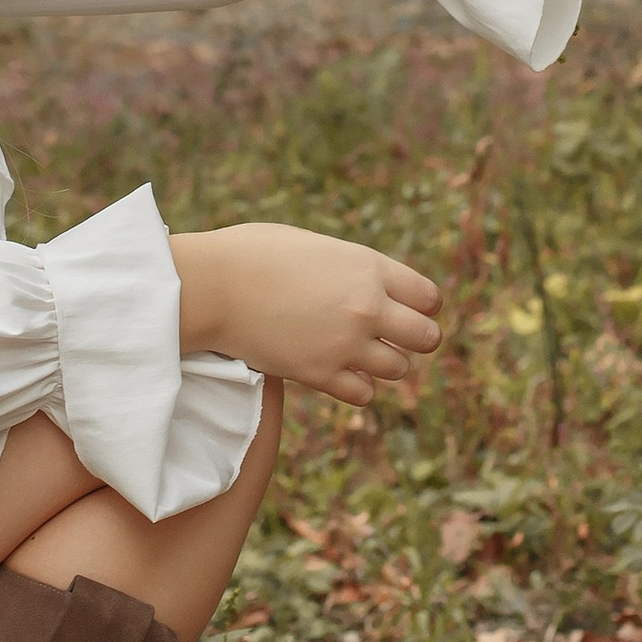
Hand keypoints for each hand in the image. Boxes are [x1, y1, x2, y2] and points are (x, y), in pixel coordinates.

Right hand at [172, 222, 441, 407]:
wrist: (212, 286)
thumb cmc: (253, 254)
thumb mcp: (316, 247)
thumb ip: (352, 269)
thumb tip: (371, 288)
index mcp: (368, 267)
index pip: (429, 297)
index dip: (421, 305)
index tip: (404, 308)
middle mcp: (367, 307)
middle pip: (427, 338)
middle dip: (414, 338)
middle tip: (391, 336)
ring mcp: (346, 344)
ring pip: (398, 369)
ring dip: (383, 363)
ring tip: (357, 352)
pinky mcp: (320, 375)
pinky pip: (364, 394)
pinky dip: (356, 386)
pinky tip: (337, 371)